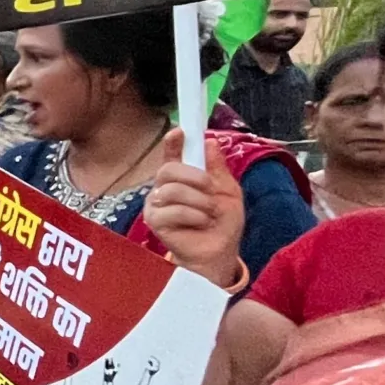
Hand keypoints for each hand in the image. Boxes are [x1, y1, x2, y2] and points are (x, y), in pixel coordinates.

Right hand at [144, 130, 244, 288]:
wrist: (220, 252)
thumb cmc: (222, 224)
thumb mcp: (228, 191)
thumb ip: (218, 168)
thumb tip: (210, 142)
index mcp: (182, 179)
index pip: (172, 155)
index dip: (173, 142)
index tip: (180, 131)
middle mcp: (165, 188)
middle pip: (168, 169)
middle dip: (195, 177)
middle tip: (210, 190)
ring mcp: (157, 205)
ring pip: (173, 190)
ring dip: (199, 202)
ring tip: (208, 214)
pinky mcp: (155, 221)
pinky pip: (172, 210)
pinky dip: (193, 216)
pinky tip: (200, 223)